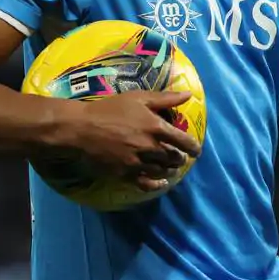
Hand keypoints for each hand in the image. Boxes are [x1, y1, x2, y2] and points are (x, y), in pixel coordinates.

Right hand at [59, 90, 201, 191]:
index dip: (193, 147)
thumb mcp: (138, 97)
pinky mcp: (125, 174)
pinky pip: (146, 184)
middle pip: (173, 158)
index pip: (183, 141)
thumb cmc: (110, 109)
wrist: (82, 129)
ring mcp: (138, 163)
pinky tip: (160, 183)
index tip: (196, 151)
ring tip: (171, 169)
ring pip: (162, 171)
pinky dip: (157, 184)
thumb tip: (188, 94)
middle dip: (180, 158)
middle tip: (180, 158)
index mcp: (156, 127)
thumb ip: (165, 98)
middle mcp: (150, 147)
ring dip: (170, 170)